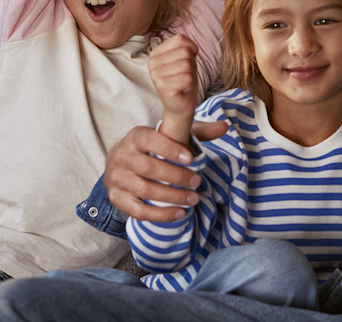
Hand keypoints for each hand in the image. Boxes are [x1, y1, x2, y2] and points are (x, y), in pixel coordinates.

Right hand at [105, 122, 226, 221]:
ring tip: (193, 199)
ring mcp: (117, 178)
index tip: (190, 159)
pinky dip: (160, 214)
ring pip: (145, 190)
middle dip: (176, 177)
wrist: (118, 163)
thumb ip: (195, 130)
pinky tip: (179, 213)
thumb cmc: (150, 148)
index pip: (149, 140)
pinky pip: (138, 210)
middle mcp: (122, 156)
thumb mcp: (168, 135)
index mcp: (135, 136)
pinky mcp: (117, 198)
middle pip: (149, 168)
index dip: (169, 149)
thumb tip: (224, 126)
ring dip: (172, 197)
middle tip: (197, 181)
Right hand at [148, 35, 198, 142]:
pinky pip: (187, 78)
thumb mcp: (184, 58)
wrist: (180, 105)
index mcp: (155, 53)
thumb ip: (184, 46)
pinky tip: (182, 89)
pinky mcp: (163, 87)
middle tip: (184, 75)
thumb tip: (190, 48)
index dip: (191, 50)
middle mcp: (152, 63)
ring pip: (187, 65)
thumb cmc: (183, 80)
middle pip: (185, 52)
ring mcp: (156, 75)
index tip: (185, 63)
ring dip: (190, 75)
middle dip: (191, 64)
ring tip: (183, 82)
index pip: (180, 39)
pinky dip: (189, 84)